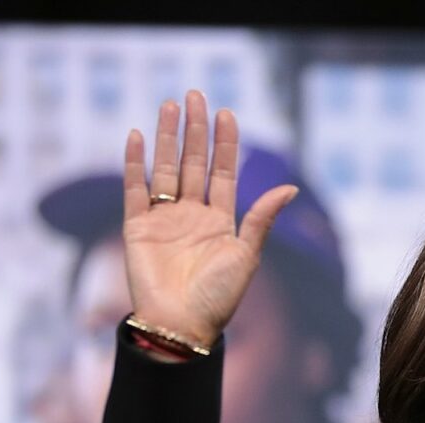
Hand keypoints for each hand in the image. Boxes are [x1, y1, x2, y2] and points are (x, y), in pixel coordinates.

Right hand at [122, 90, 298, 347]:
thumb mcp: (247, 255)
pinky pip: (134, 189)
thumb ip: (262, 219)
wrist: (181, 326)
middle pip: (193, 162)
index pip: (223, 172)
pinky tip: (136, 136)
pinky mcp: (137, 229)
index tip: (227, 113)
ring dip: (166, 137)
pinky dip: (134, 163)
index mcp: (220, 222)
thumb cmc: (218, 298)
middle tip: (194, 94)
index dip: (225, 143)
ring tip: (169, 105)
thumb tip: (290, 187)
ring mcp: (163, 221)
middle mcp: (192, 216)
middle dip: (195, 129)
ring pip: (165, 168)